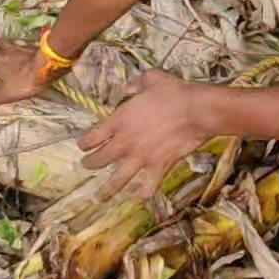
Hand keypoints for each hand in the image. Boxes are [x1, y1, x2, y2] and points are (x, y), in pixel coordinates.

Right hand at [0, 39, 54, 113]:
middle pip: (0, 42)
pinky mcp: (36, 46)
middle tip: (1, 58)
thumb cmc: (25, 79)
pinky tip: (32, 60)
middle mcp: (8, 49)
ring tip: (17, 60)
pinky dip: (28, 52)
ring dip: (14, 50)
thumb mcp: (6, 94)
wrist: (49, 65)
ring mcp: (23, 46)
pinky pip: (28, 47)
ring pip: (14, 44)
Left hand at [78, 70, 215, 201]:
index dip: (84, 142)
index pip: (92, 137)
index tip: (82, 145)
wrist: (196, 110)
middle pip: (99, 159)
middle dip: (90, 164)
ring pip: (117, 180)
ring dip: (106, 190)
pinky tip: (137, 200)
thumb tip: (124, 89)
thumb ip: (133, 85)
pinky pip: (147, 187)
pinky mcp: (158, 167)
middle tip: (87, 165)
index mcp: (119, 121)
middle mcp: (125, 143)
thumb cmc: (173, 92)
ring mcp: (141, 158)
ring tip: (98, 198)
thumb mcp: (150, 79)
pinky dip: (142, 195)